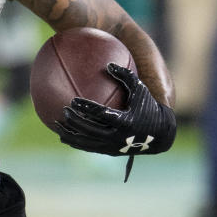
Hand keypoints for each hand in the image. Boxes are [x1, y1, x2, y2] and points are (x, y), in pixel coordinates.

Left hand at [56, 64, 175, 176]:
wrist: (159, 135)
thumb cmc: (148, 107)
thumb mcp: (140, 90)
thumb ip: (125, 76)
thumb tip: (108, 64)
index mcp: (125, 122)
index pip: (102, 114)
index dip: (87, 108)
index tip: (73, 100)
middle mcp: (118, 137)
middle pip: (91, 130)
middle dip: (75, 121)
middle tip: (64, 110)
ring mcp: (112, 146)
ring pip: (86, 142)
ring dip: (70, 134)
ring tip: (56, 124)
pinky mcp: (109, 152)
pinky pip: (88, 148)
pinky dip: (75, 142)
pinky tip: (63, 135)